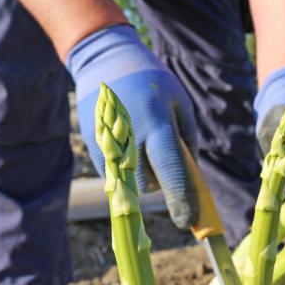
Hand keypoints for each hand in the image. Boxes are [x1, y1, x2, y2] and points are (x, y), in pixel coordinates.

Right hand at [67, 24, 197, 228]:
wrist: (107, 64)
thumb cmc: (152, 83)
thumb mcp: (179, 103)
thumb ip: (187, 142)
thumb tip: (188, 178)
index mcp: (156, 124)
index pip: (170, 171)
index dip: (181, 199)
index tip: (189, 221)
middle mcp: (130, 138)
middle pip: (149, 184)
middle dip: (162, 182)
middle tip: (164, 156)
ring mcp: (108, 145)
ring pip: (132, 183)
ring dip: (145, 175)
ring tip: (145, 143)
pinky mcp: (95, 148)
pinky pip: (117, 174)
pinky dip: (128, 167)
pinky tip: (129, 140)